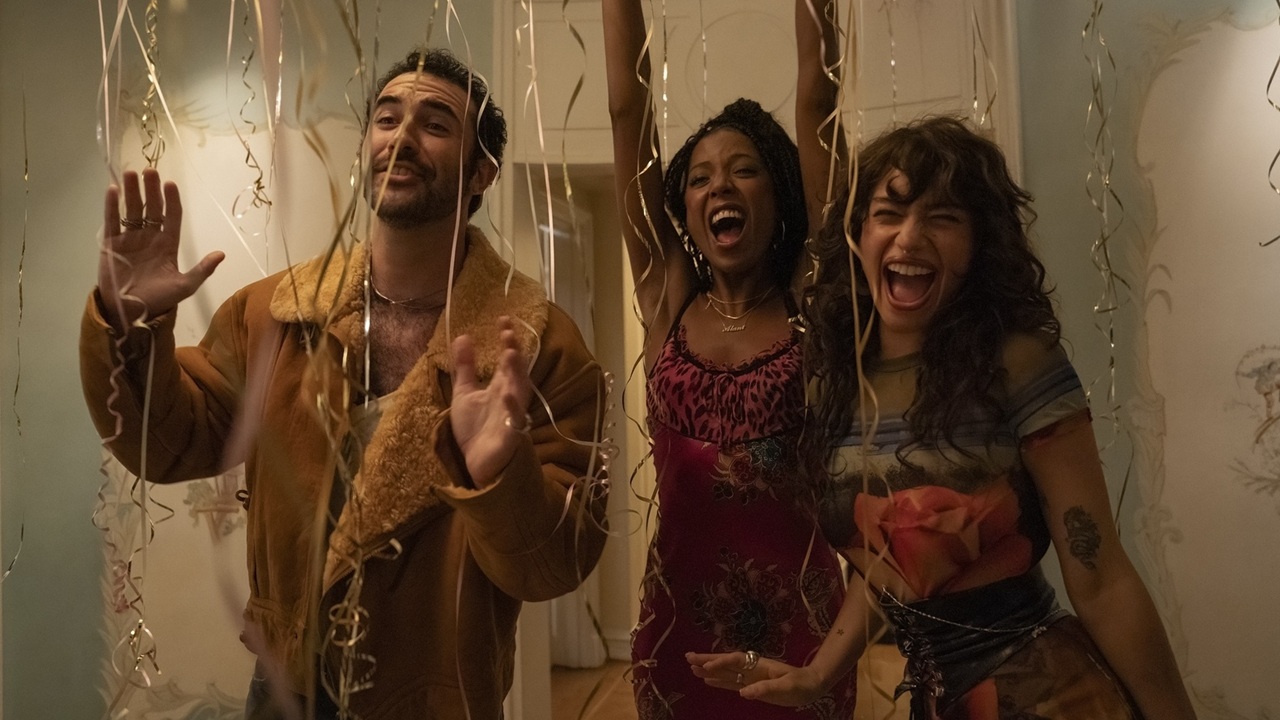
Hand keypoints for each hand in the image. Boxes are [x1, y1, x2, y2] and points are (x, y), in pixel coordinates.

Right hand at [99, 168, 223, 329]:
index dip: (171, 200)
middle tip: (150, 171)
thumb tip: (221, 254)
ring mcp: (129, 239)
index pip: (171, 216)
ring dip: (132, 192)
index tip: (170, 184)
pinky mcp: (111, 244)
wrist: (131, 313)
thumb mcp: (185, 286)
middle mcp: (149, 237)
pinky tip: (113, 189)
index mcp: (168, 244)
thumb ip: (202, 270)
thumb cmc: (159, 299)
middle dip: (151, 190)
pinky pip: (111, 221)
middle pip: (151, 208)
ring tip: (131, 173)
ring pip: (131, 210)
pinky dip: (111, 206)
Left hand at [449, 316, 533, 487]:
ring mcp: (512, 415)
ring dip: (517, 373)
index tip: (504, 320)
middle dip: (514, 352)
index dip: (507, 340)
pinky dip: (513, 407)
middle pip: (516, 371)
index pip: (507, 359)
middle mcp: (510, 397)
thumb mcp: (464, 394)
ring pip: (520, 391)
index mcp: (500, 386)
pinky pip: (515, 420)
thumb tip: (463, 337)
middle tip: (509, 333)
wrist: (475, 464)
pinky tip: (507, 393)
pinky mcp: (511, 435)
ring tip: (511, 354)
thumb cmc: (475, 430)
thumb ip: (465, 368)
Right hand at [686, 650, 827, 706]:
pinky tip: (707, 680)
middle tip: (688, 657)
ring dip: (709, 669)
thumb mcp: (786, 688)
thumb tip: (744, 692)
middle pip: (726, 662)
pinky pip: (731, 682)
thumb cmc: (801, 685)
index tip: (706, 667)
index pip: (736, 661)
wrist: (811, 686)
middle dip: (708, 659)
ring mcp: (751, 676)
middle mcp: (752, 668)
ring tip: (691, 667)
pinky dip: (718, 681)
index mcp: (760, 665)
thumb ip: (766, 689)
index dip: (721, 663)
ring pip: (726, 671)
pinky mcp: (751, 685)